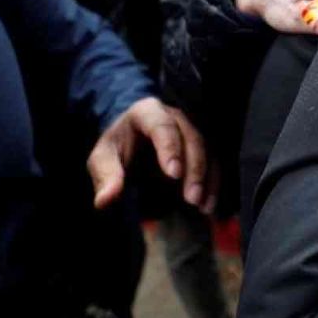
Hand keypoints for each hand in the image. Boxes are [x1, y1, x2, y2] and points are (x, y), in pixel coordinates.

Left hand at [87, 98, 215, 211]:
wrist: (130, 139)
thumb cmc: (117, 147)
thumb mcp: (103, 159)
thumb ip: (105, 177)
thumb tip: (104, 200)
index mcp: (148, 112)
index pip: (162, 126)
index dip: (170, 148)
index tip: (173, 174)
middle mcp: (175, 116)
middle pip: (192, 137)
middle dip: (194, 168)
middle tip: (191, 198)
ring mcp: (192, 128)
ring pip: (208, 149)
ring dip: (207, 178)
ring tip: (201, 205)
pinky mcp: (202, 144)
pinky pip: (214, 161)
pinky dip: (213, 183)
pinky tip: (208, 205)